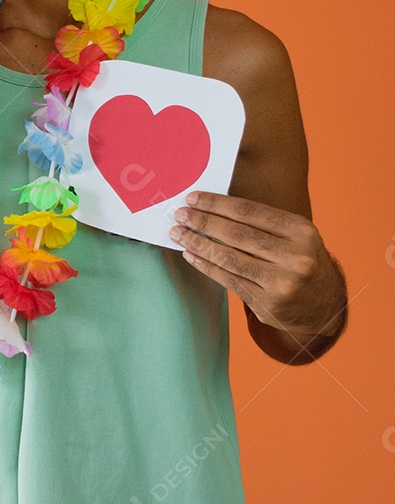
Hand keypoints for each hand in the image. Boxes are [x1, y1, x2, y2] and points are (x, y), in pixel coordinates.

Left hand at [167, 192, 346, 337]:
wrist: (326, 305)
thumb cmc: (301, 259)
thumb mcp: (294, 234)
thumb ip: (261, 222)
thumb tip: (211, 206)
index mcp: (301, 231)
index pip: (250, 211)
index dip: (217, 204)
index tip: (193, 198)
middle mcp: (295, 257)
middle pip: (237, 234)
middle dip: (203, 222)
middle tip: (180, 215)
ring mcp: (282, 284)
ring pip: (229, 259)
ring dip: (198, 244)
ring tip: (178, 234)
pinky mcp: (268, 305)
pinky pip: (229, 280)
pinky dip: (206, 266)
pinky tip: (191, 254)